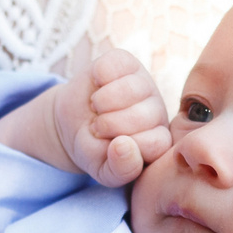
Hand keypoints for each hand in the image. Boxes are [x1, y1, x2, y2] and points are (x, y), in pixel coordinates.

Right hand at [54, 46, 172, 185]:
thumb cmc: (94, 150)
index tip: (109, 148)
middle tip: (98, 128)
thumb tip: (123, 145)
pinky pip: (111, 67)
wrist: (72, 124)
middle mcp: (157, 111)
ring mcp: (143, 83)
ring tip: (97, 109)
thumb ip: (119, 169)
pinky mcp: (124, 62)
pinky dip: (96, 79)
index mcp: (160, 140)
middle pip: (140, 116)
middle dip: (108, 125)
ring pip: (128, 89)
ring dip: (101, 103)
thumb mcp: (104, 170)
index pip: (154, 144)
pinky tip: (96, 87)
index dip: (124, 149)